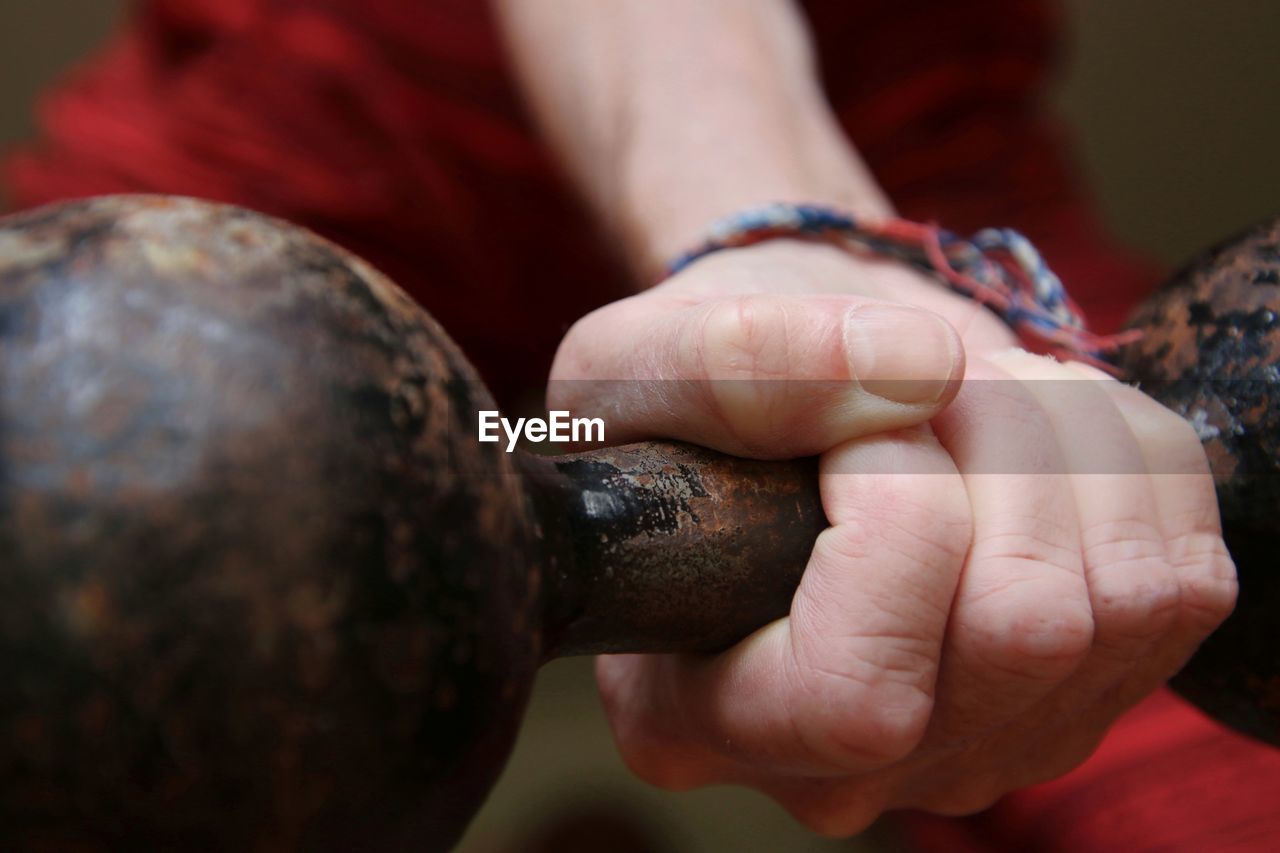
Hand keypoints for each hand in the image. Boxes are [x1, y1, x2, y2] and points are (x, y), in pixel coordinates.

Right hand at [550, 240, 1236, 832]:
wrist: (782, 408)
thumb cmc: (686, 405)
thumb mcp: (635, 364)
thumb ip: (733, 363)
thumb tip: (917, 368)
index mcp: (693, 719)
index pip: (856, 693)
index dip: (896, 522)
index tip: (855, 417)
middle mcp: (841, 772)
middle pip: (1020, 639)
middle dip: (995, 443)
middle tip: (924, 377)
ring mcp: (972, 748)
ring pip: (1119, 604)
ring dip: (1064, 436)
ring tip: (973, 389)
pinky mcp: (1078, 700)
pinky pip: (1182, 581)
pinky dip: (1132, 460)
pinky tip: (1039, 433)